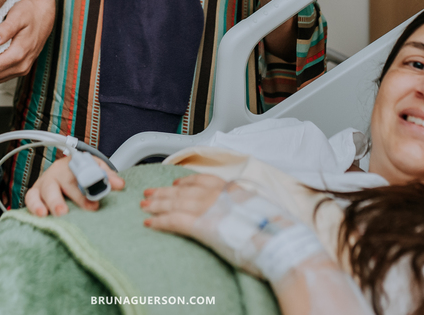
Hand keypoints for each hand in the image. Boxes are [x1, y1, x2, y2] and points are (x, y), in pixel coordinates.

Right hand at [24, 155, 125, 216]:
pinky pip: (29, 201)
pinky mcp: (34, 195)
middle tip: (63, 213)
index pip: (76, 177)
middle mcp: (53, 175)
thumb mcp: (96, 167)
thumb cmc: (81, 171)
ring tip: (44, 216)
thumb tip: (120, 185)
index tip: (94, 205)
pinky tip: (37, 220)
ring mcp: (41, 185)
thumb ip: (107, 176)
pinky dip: (30, 210)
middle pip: (53, 186)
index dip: (84, 192)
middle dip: (57, 200)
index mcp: (70, 166)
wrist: (68, 168)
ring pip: (36, 193)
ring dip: (39, 205)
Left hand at [143, 175, 322, 279]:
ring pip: (175, 202)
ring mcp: (208, 207)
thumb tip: (245, 214)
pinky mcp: (200, 225)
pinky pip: (173, 221)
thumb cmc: (277, 233)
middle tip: (150, 193)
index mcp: (232, 189)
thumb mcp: (262, 211)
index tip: (176, 183)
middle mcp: (218, 194)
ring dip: (157, 204)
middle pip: (184, 190)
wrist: (279, 244)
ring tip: (144, 205)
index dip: (186, 181)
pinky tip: (148, 223)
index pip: (203, 180)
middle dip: (164, 192)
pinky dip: (159, 221)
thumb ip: (247, 208)